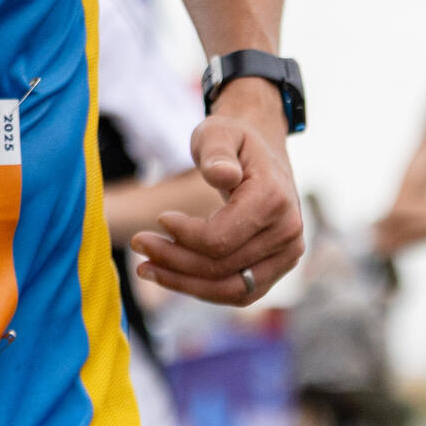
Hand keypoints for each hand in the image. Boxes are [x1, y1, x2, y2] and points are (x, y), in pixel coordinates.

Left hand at [130, 83, 302, 304]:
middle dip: (173, 260)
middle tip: (137, 244)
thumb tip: (222, 175)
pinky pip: (238, 293)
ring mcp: (287, 255)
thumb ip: (216, 152)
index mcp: (273, 200)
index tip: (159, 218)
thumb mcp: (218, 132)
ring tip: (144, 267)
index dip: (183, 236)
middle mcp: (288, 233)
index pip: (220, 239)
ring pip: (230, 289)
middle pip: (222, 267)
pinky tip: (169, 274)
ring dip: (183, 282)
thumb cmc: (233, 141)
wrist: (262, 151)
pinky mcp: (276, 268)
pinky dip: (201, 288)